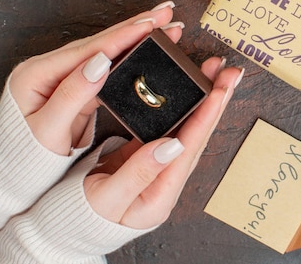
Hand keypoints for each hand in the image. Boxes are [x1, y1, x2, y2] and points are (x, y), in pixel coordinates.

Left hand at [8, 1, 182, 154]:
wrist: (13, 176)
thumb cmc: (27, 157)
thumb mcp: (48, 130)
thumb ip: (73, 94)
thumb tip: (100, 61)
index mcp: (38, 74)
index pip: (90, 48)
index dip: (124, 35)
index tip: (151, 24)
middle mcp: (50, 68)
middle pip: (101, 41)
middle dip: (137, 26)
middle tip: (166, 13)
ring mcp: (63, 76)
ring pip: (107, 50)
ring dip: (137, 37)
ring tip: (164, 25)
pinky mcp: (76, 87)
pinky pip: (108, 66)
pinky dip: (130, 56)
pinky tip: (147, 49)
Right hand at [83, 58, 243, 228]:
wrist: (69, 229)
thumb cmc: (81, 218)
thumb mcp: (105, 199)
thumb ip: (138, 173)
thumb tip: (171, 145)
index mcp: (161, 195)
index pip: (190, 149)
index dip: (205, 117)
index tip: (219, 90)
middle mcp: (168, 181)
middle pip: (198, 136)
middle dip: (216, 101)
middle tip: (231, 72)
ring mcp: (161, 168)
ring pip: (189, 129)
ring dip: (205, 100)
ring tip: (218, 73)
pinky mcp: (149, 157)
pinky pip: (173, 128)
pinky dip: (184, 107)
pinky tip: (192, 90)